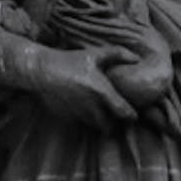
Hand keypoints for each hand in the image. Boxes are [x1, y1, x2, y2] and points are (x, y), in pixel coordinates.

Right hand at [30, 42, 150, 133]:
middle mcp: (90, 106)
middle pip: (108, 126)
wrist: (43, 71)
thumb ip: (118, 54)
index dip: (130, 116)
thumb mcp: (95, 54)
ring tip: (101, 115)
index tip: (133, 116)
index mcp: (101, 91)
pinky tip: (84, 109)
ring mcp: (78, 114)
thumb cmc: (71, 61)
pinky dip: (85, 118)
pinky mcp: (67, 117)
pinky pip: (81, 122)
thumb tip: (137, 59)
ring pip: (94, 126)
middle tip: (115, 118)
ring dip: (99, 123)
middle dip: (113, 124)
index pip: (121, 111)